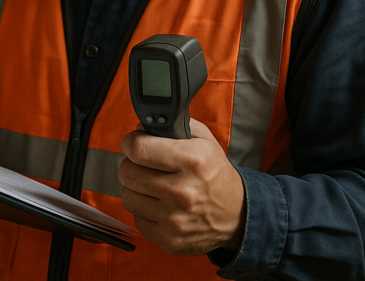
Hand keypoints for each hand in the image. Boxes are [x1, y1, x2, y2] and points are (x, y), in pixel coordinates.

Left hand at [118, 119, 245, 255]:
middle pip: (127, 173)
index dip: (130, 143)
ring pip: (128, 196)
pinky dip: (144, 211)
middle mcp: (182, 191)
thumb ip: (173, 125)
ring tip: (154, 186)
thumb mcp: (203, 140)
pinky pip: (136, 218)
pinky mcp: (169, 239)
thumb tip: (140, 128)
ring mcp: (175, 218)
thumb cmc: (215, 174)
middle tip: (145, 166)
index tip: (133, 144)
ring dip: (137, 189)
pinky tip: (160, 205)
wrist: (237, 215)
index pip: (138, 149)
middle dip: (132, 165)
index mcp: (191, 161)